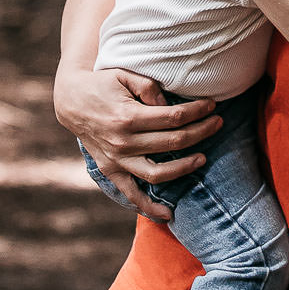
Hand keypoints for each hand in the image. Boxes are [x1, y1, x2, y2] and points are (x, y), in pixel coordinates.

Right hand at [54, 64, 222, 221]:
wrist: (71, 101)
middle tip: (218, 123)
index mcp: (128, 117)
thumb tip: (169, 104)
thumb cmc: (102, 83)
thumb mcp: (124, 74)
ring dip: (184, 168)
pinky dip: (148, 207)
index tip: (212, 106)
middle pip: (172, 142)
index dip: (197, 111)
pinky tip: (168, 215)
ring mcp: (116, 160)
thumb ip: (149, 88)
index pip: (173, 117)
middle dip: (201, 132)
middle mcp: (123, 142)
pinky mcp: (111, 171)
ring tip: (203, 158)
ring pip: (158, 173)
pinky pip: (131, 194)